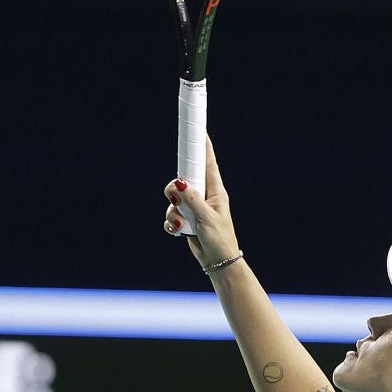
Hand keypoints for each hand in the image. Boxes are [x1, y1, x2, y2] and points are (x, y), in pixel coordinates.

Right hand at [161, 136, 239, 267]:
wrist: (218, 262)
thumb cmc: (219, 238)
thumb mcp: (206, 217)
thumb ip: (192, 199)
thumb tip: (179, 183)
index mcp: (215, 190)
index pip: (208, 163)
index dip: (203, 146)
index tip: (199, 130)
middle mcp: (204, 196)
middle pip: (184, 178)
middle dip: (176, 188)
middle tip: (177, 198)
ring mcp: (194, 207)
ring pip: (174, 198)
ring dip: (173, 210)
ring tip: (181, 222)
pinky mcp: (186, 220)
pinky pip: (172, 215)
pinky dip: (171, 222)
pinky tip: (178, 230)